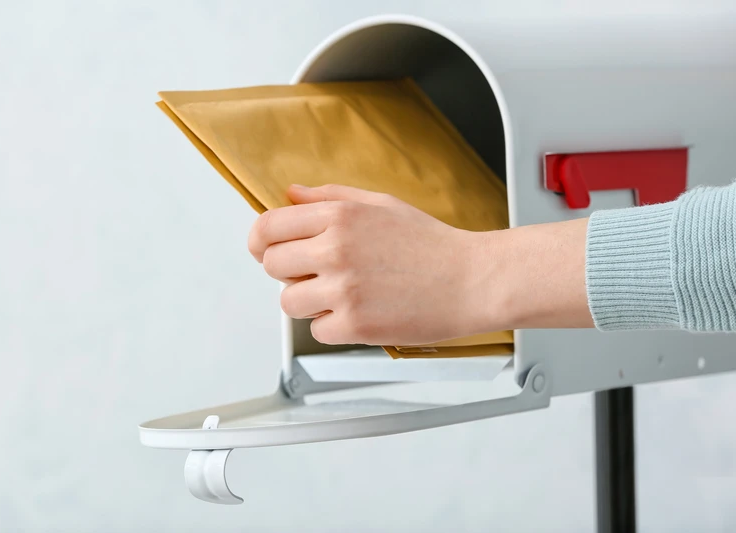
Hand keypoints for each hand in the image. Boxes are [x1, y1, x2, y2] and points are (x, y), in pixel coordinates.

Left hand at [248, 184, 593, 346]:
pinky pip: (317, 331)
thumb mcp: (380, 204)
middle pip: (272, 265)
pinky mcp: (354, 325)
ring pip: (289, 302)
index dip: (262, 242)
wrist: (473, 280)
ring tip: (343, 295)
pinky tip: (361, 313)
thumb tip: (291, 195)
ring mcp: (343, 289)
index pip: (268, 227)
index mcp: (339, 215)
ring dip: (309, 302)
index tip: (267, 250)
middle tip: (317, 274)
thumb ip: (330, 197)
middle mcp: (335, 249)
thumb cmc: (432, 244)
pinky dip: (334, 327)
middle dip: (289, 272)